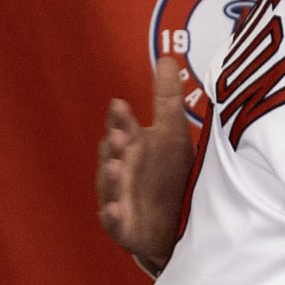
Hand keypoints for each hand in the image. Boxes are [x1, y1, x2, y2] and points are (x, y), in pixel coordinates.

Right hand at [96, 56, 194, 274]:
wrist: (173, 223)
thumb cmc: (168, 172)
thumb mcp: (172, 133)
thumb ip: (166, 98)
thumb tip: (166, 57)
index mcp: (132, 146)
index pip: (123, 127)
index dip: (120, 118)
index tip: (119, 104)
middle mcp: (121, 169)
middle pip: (112, 155)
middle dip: (114, 146)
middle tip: (120, 136)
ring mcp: (119, 198)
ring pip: (110, 187)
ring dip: (112, 178)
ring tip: (118, 167)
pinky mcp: (124, 226)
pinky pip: (115, 222)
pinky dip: (112, 216)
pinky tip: (114, 210)